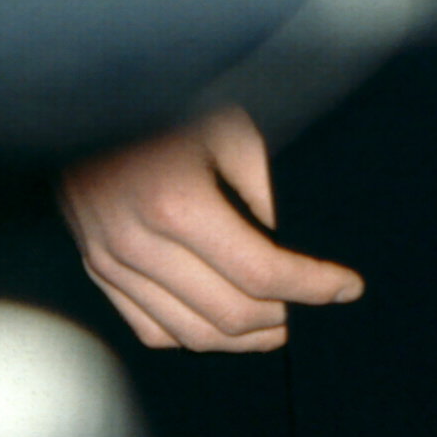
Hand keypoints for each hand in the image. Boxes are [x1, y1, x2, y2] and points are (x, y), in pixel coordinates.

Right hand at [58, 105, 362, 352]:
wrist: (88, 96)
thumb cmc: (166, 102)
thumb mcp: (230, 129)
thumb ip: (265, 189)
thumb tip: (291, 243)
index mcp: (177, 206)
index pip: (261, 273)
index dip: (313, 286)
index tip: (348, 287)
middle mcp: (138, 244)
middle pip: (228, 314)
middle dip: (283, 318)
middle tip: (315, 307)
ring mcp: (111, 262)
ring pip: (188, 334)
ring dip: (243, 341)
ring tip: (278, 328)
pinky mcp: (96, 268)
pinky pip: (149, 328)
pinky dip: (193, 336)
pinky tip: (223, 326)